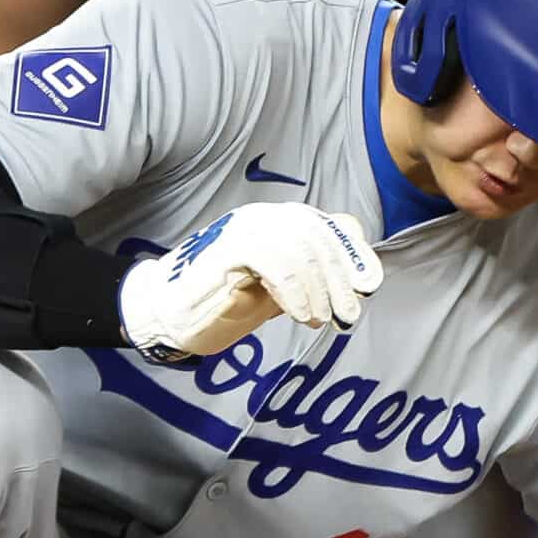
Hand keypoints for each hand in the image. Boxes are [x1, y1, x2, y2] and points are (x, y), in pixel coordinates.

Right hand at [120, 202, 382, 360]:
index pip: (330, 226)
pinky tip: (299, 315)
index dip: (354, 255)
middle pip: (320, 236)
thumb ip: (313, 279)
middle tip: (346, 315)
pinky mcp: (229, 246)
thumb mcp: (281, 290)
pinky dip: (295, 292)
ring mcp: (245, 228)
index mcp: (279, 222)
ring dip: (319, 289)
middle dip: (339, 279)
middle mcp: (265, 217)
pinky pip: (277, 263)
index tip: (367, 287)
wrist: (169, 313)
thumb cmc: (225, 302)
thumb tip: (360, 282)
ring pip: (302, 248)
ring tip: (319, 320)